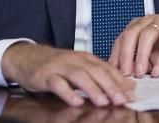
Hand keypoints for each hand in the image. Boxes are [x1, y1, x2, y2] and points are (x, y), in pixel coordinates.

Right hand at [1, 42, 134, 106]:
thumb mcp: (78, 67)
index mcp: (85, 58)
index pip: (106, 68)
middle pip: (95, 71)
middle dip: (110, 85)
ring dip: (92, 89)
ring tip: (103, 101)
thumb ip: (98, 75)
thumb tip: (124, 87)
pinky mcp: (45, 75)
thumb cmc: (56, 65)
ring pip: (78, 76)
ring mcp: (59, 67)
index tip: (131, 93)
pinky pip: (57, 84)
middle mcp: (74, 60)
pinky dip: (68, 93)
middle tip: (121, 99)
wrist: (27, 57)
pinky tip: (76, 101)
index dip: (119, 80)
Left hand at [108, 14, 158, 76]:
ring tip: (140, 72)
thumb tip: (122, 75)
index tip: (113, 72)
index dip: (116, 55)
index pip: (121, 38)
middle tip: (125, 73)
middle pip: (131, 33)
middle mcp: (148, 21)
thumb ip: (137, 63)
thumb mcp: (150, 59)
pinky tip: (158, 71)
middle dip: (126, 54)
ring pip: (147, 35)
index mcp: (138, 26)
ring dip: (141, 55)